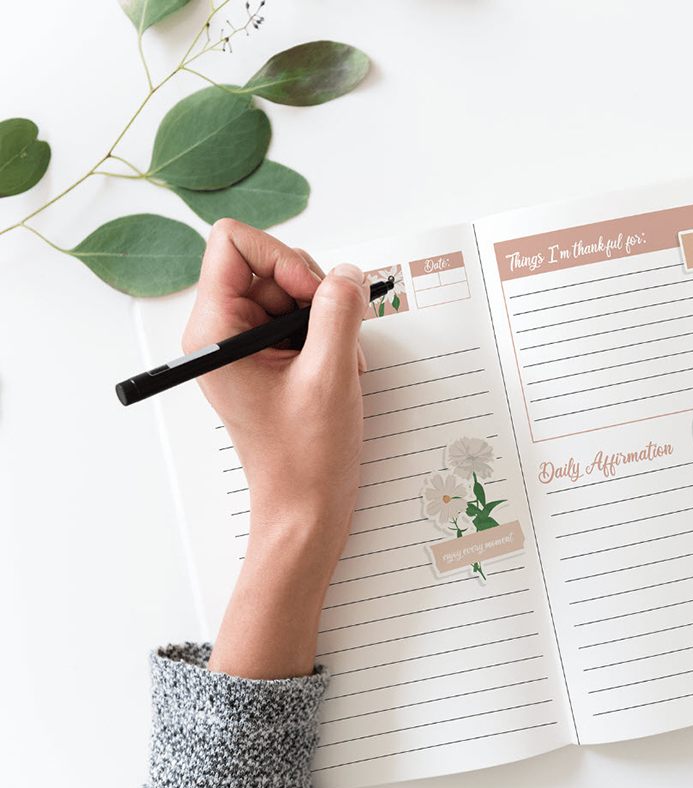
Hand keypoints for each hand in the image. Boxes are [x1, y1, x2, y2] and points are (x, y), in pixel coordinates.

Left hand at [181, 219, 369, 678]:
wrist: (307, 509)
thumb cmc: (306, 455)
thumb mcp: (329, 374)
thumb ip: (338, 311)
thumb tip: (348, 272)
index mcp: (214, 331)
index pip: (234, 243)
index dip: (281, 257)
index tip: (312, 295)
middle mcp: (222, 331)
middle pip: (271, 264)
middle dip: (314, 294)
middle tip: (334, 339)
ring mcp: (247, 345)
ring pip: (295, 291)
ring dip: (329, 321)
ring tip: (338, 367)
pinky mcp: (270, 359)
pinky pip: (304, 320)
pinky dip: (331, 338)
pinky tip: (339, 375)